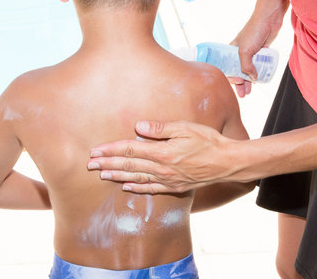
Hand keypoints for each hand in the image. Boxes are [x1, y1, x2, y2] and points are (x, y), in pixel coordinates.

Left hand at [88, 120, 242, 193]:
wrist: (227, 163)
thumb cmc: (207, 141)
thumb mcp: (185, 127)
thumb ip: (160, 129)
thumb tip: (137, 127)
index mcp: (162, 152)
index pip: (130, 150)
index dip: (110, 150)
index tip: (95, 150)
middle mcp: (161, 168)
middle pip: (128, 165)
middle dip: (107, 164)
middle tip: (89, 164)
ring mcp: (167, 180)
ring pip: (136, 178)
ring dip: (116, 176)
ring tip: (101, 175)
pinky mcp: (174, 187)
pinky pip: (150, 189)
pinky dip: (136, 188)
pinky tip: (125, 187)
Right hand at [230, 13, 282, 97]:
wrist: (269, 18)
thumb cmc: (254, 31)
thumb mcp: (245, 51)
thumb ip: (246, 66)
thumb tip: (252, 78)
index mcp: (231, 51)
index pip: (227, 68)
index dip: (230, 77)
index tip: (237, 83)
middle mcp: (239, 53)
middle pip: (237, 71)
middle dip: (239, 83)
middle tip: (243, 95)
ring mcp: (251, 53)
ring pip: (248, 70)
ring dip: (248, 81)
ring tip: (249, 92)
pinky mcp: (261, 52)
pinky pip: (258, 66)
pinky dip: (258, 73)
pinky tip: (259, 80)